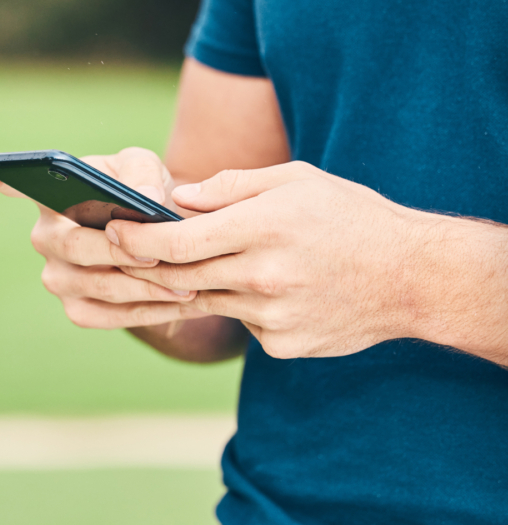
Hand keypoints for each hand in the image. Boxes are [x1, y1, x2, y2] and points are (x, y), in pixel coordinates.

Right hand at [0, 148, 207, 328]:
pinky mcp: (77, 310)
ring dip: (146, 287)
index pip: (13, 183)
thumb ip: (143, 176)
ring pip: (100, 287)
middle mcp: (44, 238)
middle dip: (123, 253)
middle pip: (77, 249)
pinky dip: (149, 311)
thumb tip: (143, 199)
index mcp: (51, 195)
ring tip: (190, 283)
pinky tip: (181, 302)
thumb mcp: (147, 171)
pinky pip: (111, 316)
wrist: (164, 240)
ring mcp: (57, 278)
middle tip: (164, 256)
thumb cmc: (144, 194)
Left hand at [107, 161, 430, 357]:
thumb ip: (230, 186)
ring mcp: (271, 316)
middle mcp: (262, 276)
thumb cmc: (351, 217)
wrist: (413, 277)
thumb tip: (175, 198)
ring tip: (201, 262)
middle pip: (178, 278)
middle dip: (142, 267)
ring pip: (206, 301)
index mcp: (263, 227)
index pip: (177, 241)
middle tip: (120, 255)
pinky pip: (241, 323)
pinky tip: (270, 289)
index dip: (135, 240)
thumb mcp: (295, 180)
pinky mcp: (281, 344)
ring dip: (192, 284)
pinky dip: (240, 305)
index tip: (111, 233)